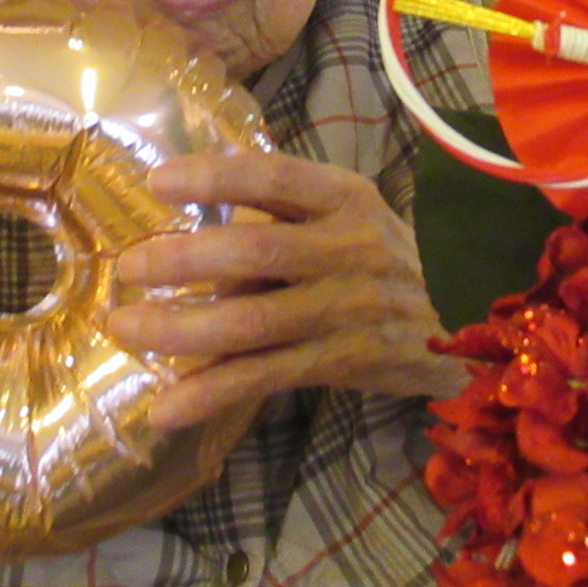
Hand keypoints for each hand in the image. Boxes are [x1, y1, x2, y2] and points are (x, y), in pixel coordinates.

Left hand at [105, 152, 466, 430]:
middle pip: (256, 252)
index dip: (215, 177)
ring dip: (179, 329)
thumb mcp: (346, 215)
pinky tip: (165, 409)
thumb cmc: (379, 257)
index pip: (275, 179)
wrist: (462, 320)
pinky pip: (264, 379)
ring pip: (251, 323)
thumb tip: (191, 242)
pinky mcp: (340, 363)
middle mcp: (350, 249)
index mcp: (346, 198)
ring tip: (125, 329)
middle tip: (128, 268)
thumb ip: (279, 218)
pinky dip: (210, 394)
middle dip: (183, 260)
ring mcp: (347, 311)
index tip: (158, 182)